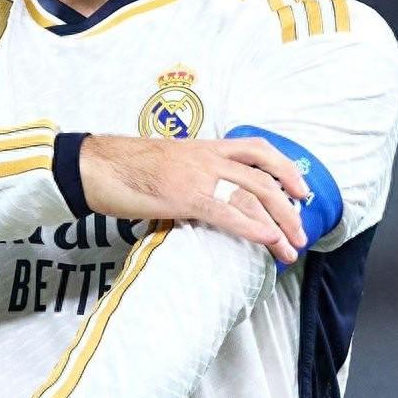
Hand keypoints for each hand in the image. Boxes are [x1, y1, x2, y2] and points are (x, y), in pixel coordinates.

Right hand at [79, 135, 310, 263]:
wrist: (96, 166)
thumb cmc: (125, 168)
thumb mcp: (169, 164)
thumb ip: (193, 176)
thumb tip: (207, 199)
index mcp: (205, 147)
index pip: (257, 150)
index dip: (285, 169)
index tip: (301, 191)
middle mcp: (208, 158)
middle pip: (264, 180)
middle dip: (288, 210)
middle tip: (301, 234)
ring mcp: (198, 176)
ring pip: (252, 197)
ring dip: (277, 225)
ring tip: (289, 250)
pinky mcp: (185, 197)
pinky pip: (226, 212)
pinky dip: (251, 227)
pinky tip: (266, 240)